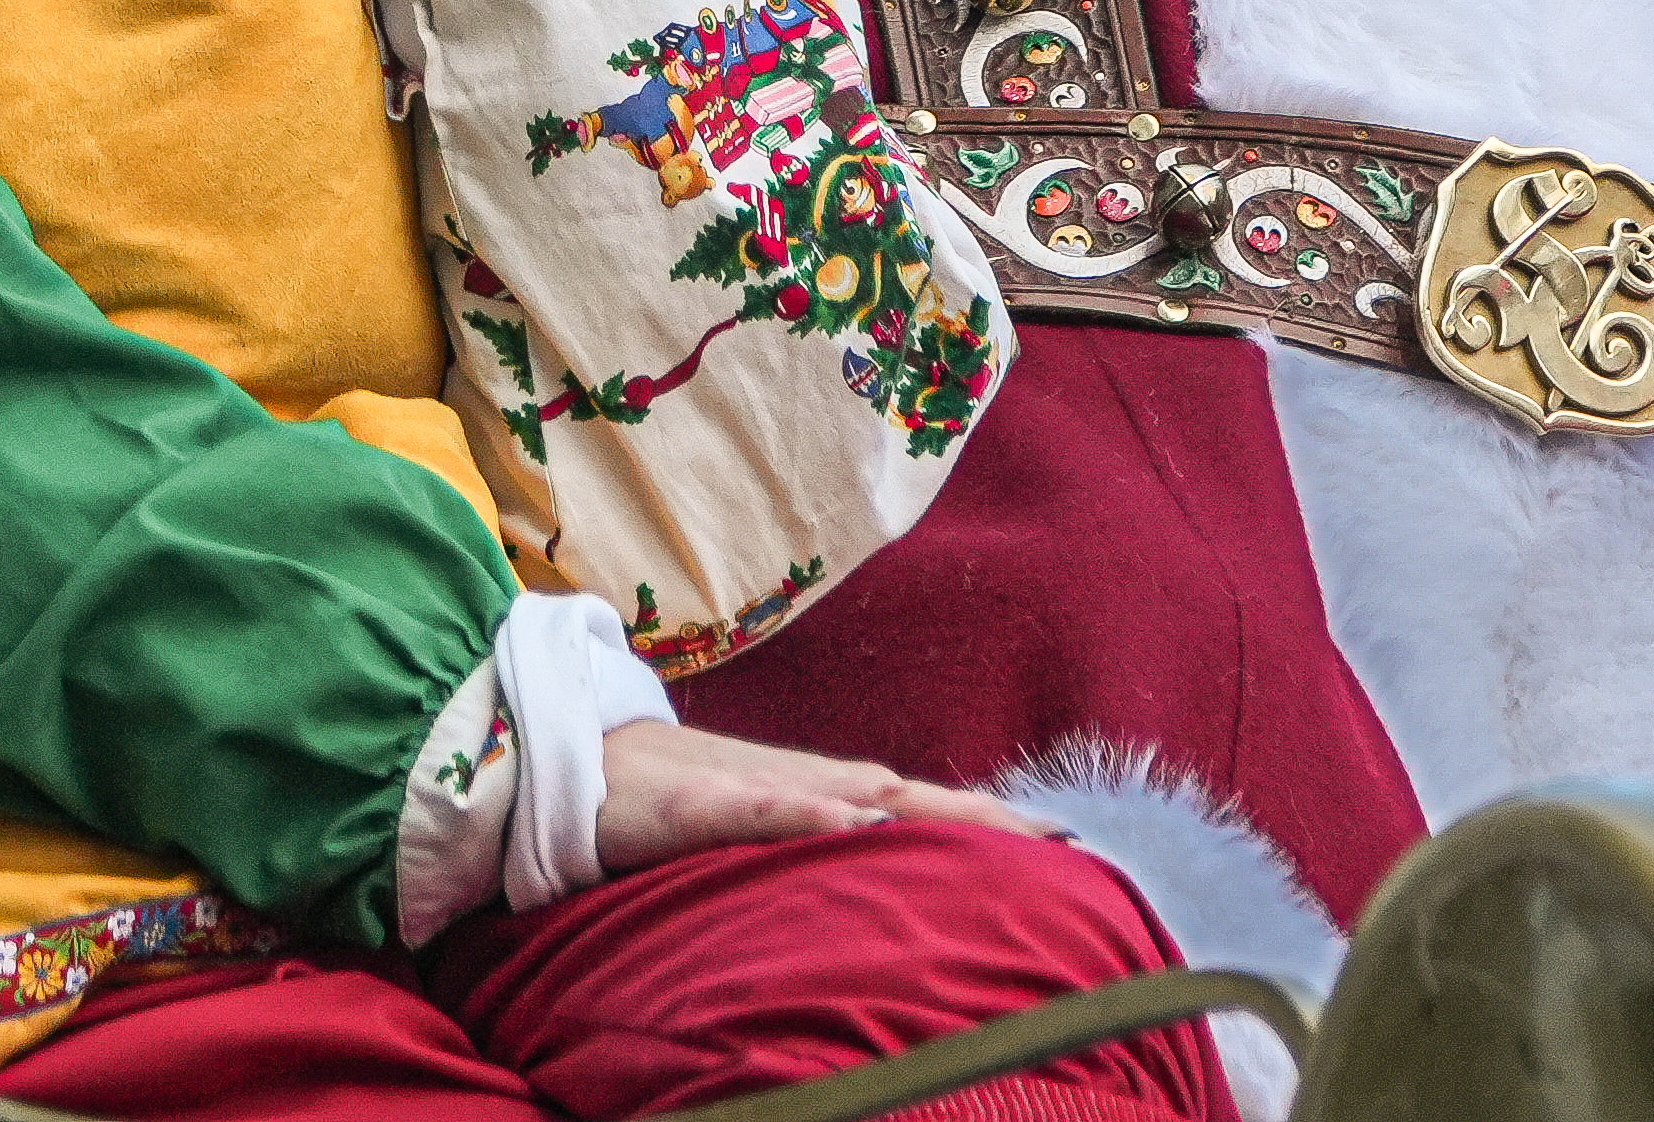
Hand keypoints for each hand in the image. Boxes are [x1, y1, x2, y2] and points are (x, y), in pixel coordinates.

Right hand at [592, 722, 1059, 871]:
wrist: (579, 767)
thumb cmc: (680, 806)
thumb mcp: (761, 839)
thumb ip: (817, 857)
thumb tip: (878, 886)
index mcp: (829, 798)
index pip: (931, 813)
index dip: (998, 826)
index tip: (1074, 845)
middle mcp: (813, 786)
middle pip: (921, 802)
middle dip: (993, 821)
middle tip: (1068, 844)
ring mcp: (763, 789)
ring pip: (862, 799)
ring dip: (932, 814)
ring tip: (1000, 833)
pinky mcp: (706, 806)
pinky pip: (770, 813)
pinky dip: (818, 818)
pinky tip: (860, 827)